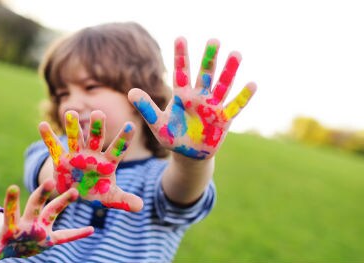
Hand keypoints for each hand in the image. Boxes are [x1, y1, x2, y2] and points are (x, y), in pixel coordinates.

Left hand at [0, 179, 93, 262]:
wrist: (8, 242)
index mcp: (11, 225)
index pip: (11, 211)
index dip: (11, 200)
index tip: (13, 187)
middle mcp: (28, 222)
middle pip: (36, 204)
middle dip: (42, 193)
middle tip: (50, 180)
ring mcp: (40, 228)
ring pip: (53, 212)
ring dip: (63, 202)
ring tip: (75, 192)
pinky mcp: (49, 238)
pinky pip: (66, 236)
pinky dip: (78, 234)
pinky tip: (91, 230)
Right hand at [38, 110, 142, 211]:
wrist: (76, 193)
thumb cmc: (97, 192)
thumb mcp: (110, 198)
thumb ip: (124, 199)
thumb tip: (141, 206)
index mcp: (107, 162)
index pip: (117, 149)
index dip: (123, 138)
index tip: (131, 125)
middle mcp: (92, 154)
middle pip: (96, 138)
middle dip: (97, 126)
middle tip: (98, 113)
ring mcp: (76, 153)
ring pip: (75, 137)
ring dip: (72, 126)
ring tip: (70, 113)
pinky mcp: (60, 158)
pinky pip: (54, 146)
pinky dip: (48, 136)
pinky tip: (42, 125)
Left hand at [128, 37, 256, 159]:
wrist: (189, 155)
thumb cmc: (173, 137)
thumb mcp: (157, 124)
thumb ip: (146, 108)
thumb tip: (130, 92)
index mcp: (182, 96)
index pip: (181, 72)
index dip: (180, 56)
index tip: (180, 37)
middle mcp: (199, 97)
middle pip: (205, 74)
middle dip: (209, 58)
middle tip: (214, 40)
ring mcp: (213, 107)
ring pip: (222, 85)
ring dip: (229, 71)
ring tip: (236, 54)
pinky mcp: (223, 119)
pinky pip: (234, 106)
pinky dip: (243, 97)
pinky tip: (252, 84)